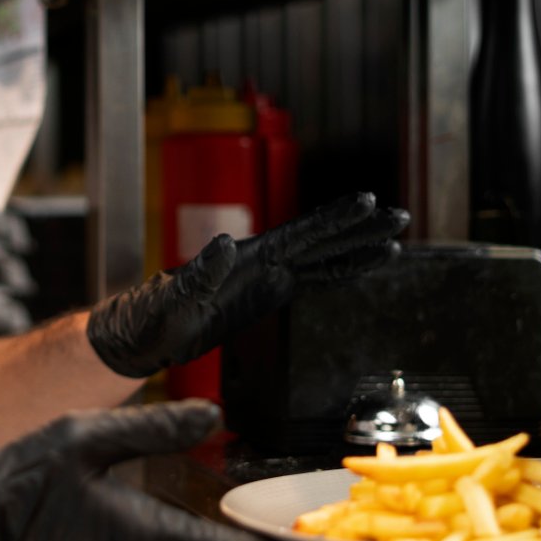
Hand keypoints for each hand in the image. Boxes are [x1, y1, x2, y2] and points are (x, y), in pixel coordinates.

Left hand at [86, 192, 409, 378]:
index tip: (367, 204)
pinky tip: (362, 266)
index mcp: (246, 257)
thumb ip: (200, 273)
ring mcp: (266, 276)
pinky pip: (313, 280)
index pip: (299, 234)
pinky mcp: (266, 294)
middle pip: (320, 239)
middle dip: (360, 228)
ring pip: (322, 257)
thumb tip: (223, 244)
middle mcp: (261, 260)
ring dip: (357, 247)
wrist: (140, 336)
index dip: (334, 220)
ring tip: (396, 239)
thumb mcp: (173, 300)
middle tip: (400, 215)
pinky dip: (341, 272)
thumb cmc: (149, 318)